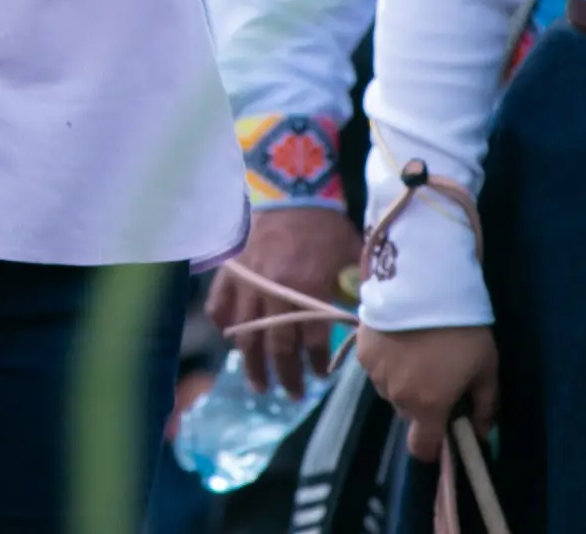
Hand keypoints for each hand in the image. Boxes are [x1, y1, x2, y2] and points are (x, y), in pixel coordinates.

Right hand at [206, 206, 360, 396]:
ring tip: (259, 384)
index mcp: (306, 288)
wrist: (289, 190)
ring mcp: (247, 282)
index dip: (319, 363)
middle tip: (292, 394)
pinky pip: (220, 305)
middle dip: (286, 375)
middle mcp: (274, 291)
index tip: (322, 375)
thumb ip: (354, 288)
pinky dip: (224, 325)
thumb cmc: (323, 224)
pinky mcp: (230, 272)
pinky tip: (231, 339)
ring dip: (253, 364)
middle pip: (278, 346)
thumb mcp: (350, 254)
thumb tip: (366, 320)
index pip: (313, 340)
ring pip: (246, 334)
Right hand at [356, 324, 497, 463]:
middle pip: (408, 413)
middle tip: (435, 375)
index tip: (443, 429)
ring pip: (390, 389)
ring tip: (416, 350)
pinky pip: (376, 367)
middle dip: (421, 402)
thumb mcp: (486, 368)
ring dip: (402, 380)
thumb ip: (485, 405)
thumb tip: (481, 432)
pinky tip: (399, 337)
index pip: (422, 449)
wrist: (424, 286)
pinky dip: (387, 360)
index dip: (432, 446)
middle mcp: (396, 397)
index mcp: (428, 407)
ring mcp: (375, 374)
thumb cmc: (461, 330)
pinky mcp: (361, 350)